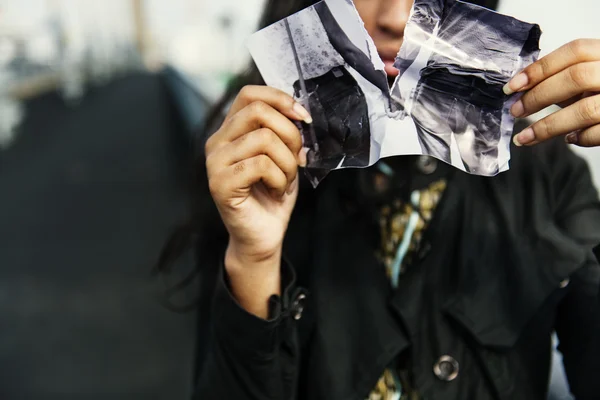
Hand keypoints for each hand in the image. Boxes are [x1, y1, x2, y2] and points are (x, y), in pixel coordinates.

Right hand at [205, 85, 310, 269]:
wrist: (263, 235)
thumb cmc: (272, 194)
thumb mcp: (283, 155)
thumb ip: (284, 131)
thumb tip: (299, 113)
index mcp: (230, 130)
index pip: (249, 94)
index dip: (280, 99)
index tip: (303, 118)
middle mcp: (217, 142)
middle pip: (259, 112)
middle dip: (290, 135)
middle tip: (296, 160)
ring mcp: (215, 162)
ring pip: (265, 139)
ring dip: (287, 163)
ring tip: (284, 181)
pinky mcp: (220, 183)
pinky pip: (261, 165)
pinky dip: (280, 180)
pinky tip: (276, 192)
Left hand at [505, 39, 599, 146]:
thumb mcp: (589, 77)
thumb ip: (563, 78)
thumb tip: (522, 89)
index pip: (574, 52)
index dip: (540, 68)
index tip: (512, 87)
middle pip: (576, 78)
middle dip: (539, 96)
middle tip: (515, 111)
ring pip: (585, 110)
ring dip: (548, 126)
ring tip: (525, 137)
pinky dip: (580, 138)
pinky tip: (569, 138)